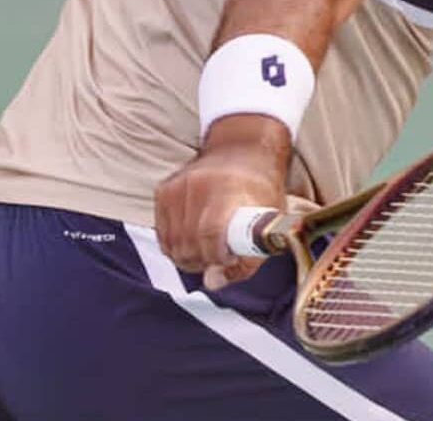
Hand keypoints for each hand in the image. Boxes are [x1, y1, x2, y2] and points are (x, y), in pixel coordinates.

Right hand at [153, 115, 289, 289]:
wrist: (242, 151)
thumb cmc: (260, 190)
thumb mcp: (269, 222)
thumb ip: (247, 259)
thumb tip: (212, 282)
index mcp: (228, 190)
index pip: (210, 233)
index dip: (217, 256)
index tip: (228, 259)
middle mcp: (199, 185)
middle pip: (188, 244)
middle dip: (204, 261)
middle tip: (219, 258)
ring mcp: (177, 187)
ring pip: (172, 244)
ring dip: (189, 257)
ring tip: (207, 251)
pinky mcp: (163, 191)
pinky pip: (162, 234)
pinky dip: (175, 245)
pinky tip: (193, 241)